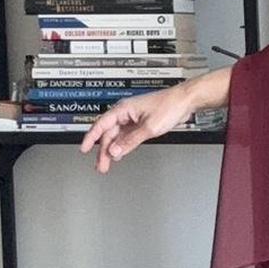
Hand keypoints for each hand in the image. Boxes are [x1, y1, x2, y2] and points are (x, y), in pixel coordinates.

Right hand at [79, 81, 196, 173]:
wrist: (184, 102)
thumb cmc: (169, 106)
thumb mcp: (149, 128)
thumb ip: (131, 141)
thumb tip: (116, 151)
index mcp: (123, 109)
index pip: (101, 125)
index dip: (91, 138)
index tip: (84, 149)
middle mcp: (125, 113)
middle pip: (108, 133)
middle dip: (103, 150)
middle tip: (100, 165)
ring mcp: (133, 118)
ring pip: (117, 136)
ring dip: (113, 150)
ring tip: (107, 164)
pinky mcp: (141, 123)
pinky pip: (126, 136)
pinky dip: (122, 145)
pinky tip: (120, 154)